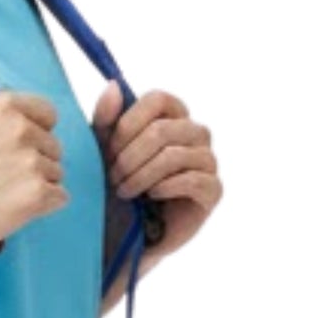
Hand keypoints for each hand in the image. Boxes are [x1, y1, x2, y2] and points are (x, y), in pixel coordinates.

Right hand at [0, 89, 69, 260]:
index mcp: (3, 106)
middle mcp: (21, 130)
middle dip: (35, 160)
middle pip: (53, 145)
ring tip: (7, 194)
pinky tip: (18, 208)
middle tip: (6, 176)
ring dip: (39, 184)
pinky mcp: (36, 196)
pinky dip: (44, 205)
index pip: (47, 112)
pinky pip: (59, 197)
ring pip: (56, 172)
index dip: (37, 129)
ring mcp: (31, 164)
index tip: (21, 145)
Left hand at [89, 81, 221, 262]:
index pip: (158, 99)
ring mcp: (207, 161)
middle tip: (112, 177)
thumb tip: (113, 85)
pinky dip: (163, 188)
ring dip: (141, 175)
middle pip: (163, 129)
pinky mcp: (213, 190)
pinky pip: (191, 179)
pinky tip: (150, 196)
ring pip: (173, 155)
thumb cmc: (118, 184)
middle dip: (129, 156)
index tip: (109, 150)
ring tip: (125, 191)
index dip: (129, 123)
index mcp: (173, 116)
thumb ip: (106, 119)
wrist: (128, 232)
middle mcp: (195, 133)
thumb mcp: (104, 150)